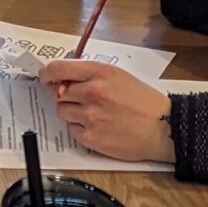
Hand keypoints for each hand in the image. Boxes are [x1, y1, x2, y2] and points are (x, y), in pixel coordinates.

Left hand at [39, 60, 174, 162]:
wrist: (162, 128)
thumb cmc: (143, 102)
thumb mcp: (119, 77)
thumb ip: (91, 75)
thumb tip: (64, 81)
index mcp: (99, 73)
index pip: (59, 69)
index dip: (47, 74)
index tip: (45, 78)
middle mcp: (92, 92)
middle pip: (58, 93)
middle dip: (65, 97)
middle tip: (82, 101)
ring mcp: (89, 116)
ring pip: (62, 112)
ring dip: (72, 113)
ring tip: (93, 115)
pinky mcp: (90, 137)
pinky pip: (72, 130)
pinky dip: (80, 129)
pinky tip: (98, 127)